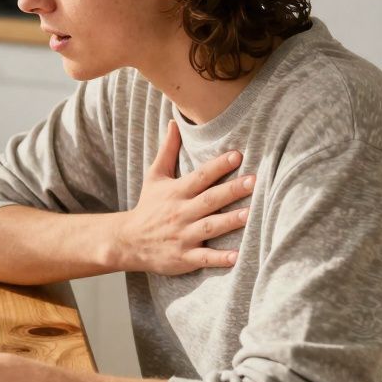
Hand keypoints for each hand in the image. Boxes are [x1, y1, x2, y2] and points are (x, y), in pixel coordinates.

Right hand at [116, 119, 254, 274]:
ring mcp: (183, 235)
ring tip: (251, 214)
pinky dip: (220, 258)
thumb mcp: (154, 177)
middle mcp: (181, 212)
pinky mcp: (184, 258)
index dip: (218, 166)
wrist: (128, 241)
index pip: (200, 176)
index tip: (237, 155)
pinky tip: (237, 257)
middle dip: (231, 190)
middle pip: (209, 200)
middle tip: (254, 181)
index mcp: (176, 192)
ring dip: (230, 221)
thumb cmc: (148, 207)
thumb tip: (174, 122)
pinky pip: (204, 258)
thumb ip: (168, 150)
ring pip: (210, 227)